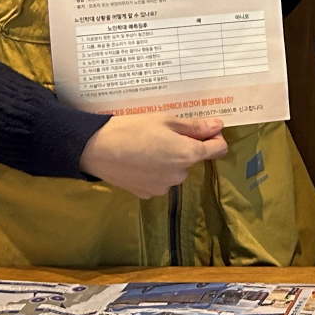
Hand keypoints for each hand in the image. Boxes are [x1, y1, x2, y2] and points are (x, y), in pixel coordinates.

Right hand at [80, 114, 227, 198]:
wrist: (96, 149)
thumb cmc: (132, 129)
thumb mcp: (166, 120)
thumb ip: (195, 127)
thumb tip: (218, 126)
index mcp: (188, 155)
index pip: (218, 149)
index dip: (214, 137)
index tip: (204, 129)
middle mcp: (179, 175)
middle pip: (192, 159)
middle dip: (184, 147)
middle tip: (162, 134)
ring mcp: (163, 187)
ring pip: (175, 170)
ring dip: (168, 160)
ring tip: (146, 146)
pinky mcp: (147, 193)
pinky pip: (159, 180)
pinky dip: (154, 171)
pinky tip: (138, 160)